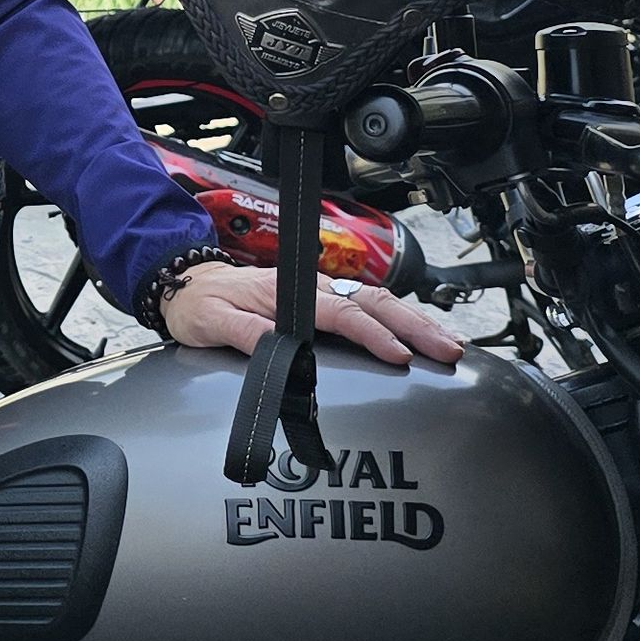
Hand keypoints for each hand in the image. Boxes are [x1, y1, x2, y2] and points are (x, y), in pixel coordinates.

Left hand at [159, 263, 463, 370]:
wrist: (190, 284)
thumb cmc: (203, 304)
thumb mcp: (212, 322)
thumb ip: (244, 335)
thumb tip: (277, 348)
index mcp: (289, 292)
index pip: (342, 314)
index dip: (374, 335)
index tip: (400, 356)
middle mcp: (312, 289)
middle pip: (375, 303)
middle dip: (416, 326)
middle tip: (448, 350)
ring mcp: (321, 294)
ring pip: (379, 302)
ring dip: (416, 322)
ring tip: (449, 344)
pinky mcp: (323, 303)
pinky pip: (369, 308)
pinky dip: (400, 321)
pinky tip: (421, 336)